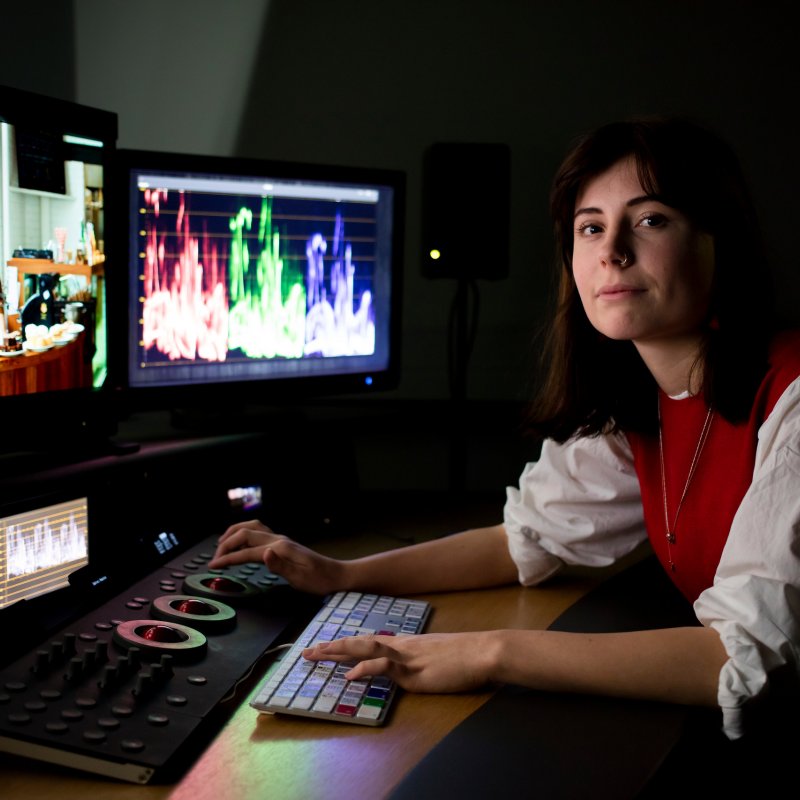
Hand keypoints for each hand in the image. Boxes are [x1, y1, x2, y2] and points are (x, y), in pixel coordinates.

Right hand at [209, 520, 345, 594]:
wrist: (336, 575)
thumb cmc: (320, 580)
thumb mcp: (301, 578)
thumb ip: (280, 566)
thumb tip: (263, 553)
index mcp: (281, 548)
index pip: (247, 551)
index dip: (228, 558)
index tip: (213, 566)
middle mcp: (279, 540)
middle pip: (245, 534)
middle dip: (226, 544)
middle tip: (215, 559)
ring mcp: (281, 539)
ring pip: (252, 527)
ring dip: (234, 533)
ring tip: (222, 545)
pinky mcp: (283, 543)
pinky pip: (259, 532)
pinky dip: (244, 533)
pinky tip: (241, 542)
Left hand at [303, 631, 494, 693]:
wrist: (485, 652)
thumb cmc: (466, 656)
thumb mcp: (436, 657)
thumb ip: (418, 662)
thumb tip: (406, 670)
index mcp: (405, 644)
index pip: (369, 642)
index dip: (346, 644)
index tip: (325, 646)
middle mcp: (401, 647)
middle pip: (360, 643)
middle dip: (332, 647)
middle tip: (306, 651)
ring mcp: (406, 657)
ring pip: (365, 649)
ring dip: (339, 651)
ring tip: (316, 654)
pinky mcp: (414, 671)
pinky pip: (385, 668)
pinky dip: (365, 669)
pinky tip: (350, 674)